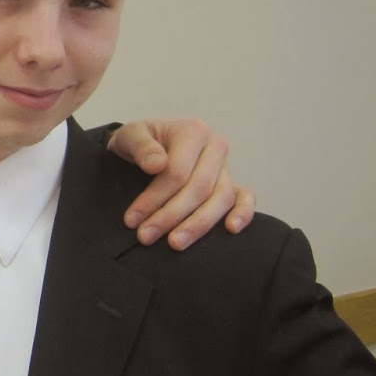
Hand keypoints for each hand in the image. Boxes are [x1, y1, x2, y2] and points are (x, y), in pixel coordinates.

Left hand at [106, 118, 255, 247]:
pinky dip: (243, 213)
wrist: (148, 145)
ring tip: (175, 244)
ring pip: (220, 199)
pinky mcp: (232, 184)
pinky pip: (245, 197)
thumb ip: (141, 147)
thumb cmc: (140, 142)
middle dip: (171, 216)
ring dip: (198, 224)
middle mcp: (215, 146)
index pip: (177, 171)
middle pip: (199, 188)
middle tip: (146, 237)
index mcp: (193, 131)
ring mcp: (226, 167)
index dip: (154, 198)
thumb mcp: (130, 136)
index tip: (132, 220)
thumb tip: (157, 164)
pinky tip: (231, 230)